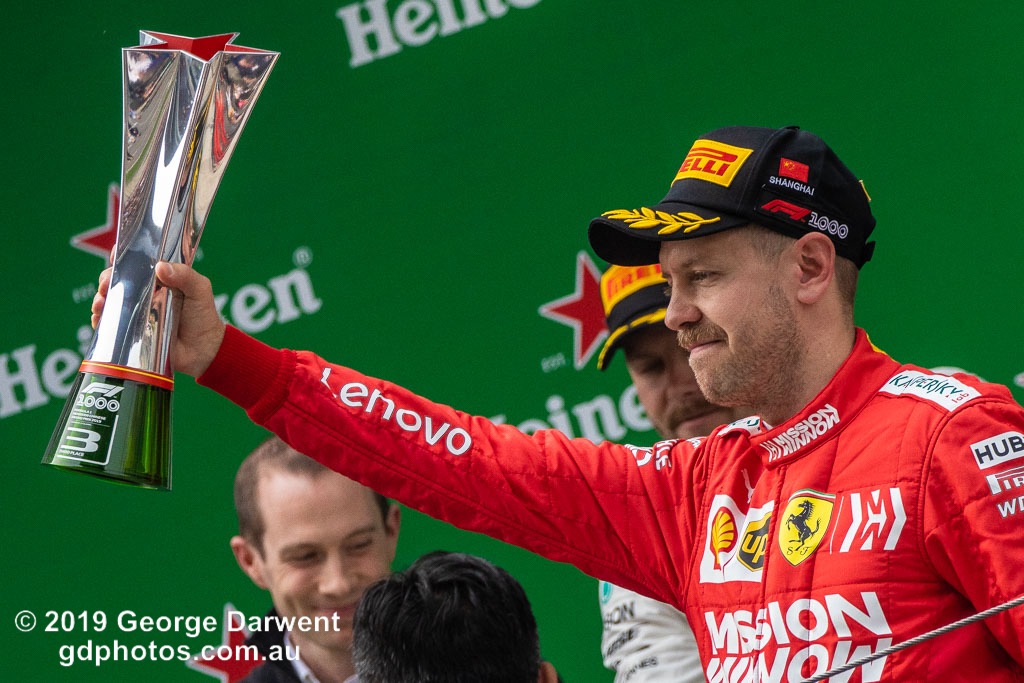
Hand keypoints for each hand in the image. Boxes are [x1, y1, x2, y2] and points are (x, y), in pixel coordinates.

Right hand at [91, 262, 224, 377]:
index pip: (137, 262)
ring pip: (111, 301)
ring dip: (100, 299)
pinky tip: (99, 319)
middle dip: (107, 279)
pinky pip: (110, 324)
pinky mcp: (132, 332)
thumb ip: (185, 275)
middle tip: (105, 284)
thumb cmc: (204, 317)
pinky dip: (101, 320)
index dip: (123, 257)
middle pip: (119, 280)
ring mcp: (137, 312)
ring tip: (101, 302)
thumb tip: (160, 267)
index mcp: (161, 279)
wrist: (204, 351)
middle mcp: (145, 293)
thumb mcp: (200, 290)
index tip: (114, 256)